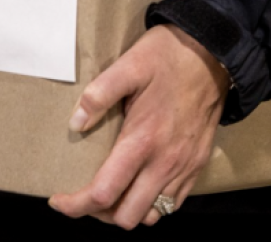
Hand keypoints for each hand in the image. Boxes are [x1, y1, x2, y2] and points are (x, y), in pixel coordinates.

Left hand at [49, 25, 228, 229]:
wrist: (212, 55)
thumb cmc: (167, 57)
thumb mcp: (128, 65)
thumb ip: (99, 95)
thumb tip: (75, 123)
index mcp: (143, 140)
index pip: (104, 192)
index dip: (76, 204)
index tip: (58, 201)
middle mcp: (165, 163)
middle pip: (127, 216)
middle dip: (99, 213)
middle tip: (84, 193)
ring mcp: (184, 167)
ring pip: (151, 216)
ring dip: (127, 210)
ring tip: (110, 191)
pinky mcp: (197, 165)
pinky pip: (172, 203)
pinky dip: (152, 204)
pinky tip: (139, 183)